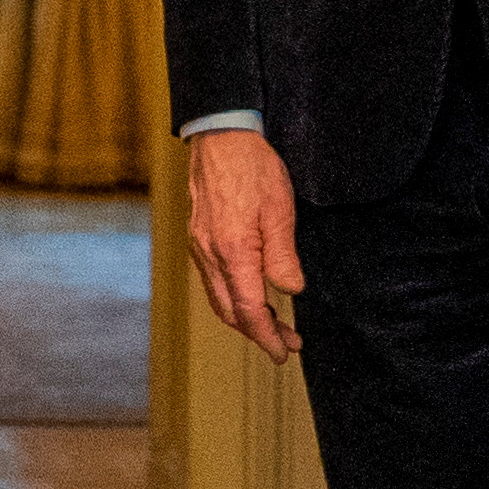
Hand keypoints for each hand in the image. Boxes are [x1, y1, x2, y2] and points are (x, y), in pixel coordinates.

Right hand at [184, 124, 302, 358]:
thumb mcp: (279, 209)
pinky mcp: (199, 238)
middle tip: (287, 343)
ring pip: (218, 298)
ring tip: (272, 324)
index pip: (249, 309)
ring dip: (244, 318)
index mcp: (233, 252)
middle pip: (230, 311)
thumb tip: (290, 289)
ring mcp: (200, 247)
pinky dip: (231, 298)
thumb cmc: (252, 167)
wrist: (220, 137)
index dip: (267, 336)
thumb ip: (283, 255)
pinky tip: (249, 293)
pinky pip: (212, 281)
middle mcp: (210, 255)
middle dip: (258, 333)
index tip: (284, 351)